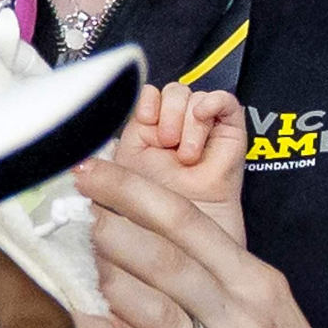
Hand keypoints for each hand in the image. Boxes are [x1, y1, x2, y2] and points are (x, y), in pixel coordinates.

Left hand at [78, 157, 327, 327]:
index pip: (188, 224)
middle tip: (75, 209)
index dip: (135, 192)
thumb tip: (146, 247)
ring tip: (80, 265)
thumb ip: (218, 284)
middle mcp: (246, 319)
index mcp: (259, 284)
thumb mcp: (272, 314)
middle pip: (167, 262)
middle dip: (112, 230)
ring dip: (109, 286)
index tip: (95, 169)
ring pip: (155, 316)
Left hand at [109, 83, 246, 245]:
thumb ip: (109, 150)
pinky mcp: (231, 134)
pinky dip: (213, 101)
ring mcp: (206, 130)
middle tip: (168, 144)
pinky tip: (204, 117)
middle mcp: (178, 130)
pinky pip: (226, 100)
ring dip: (188, 120)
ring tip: (188, 153)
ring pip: (195, 95)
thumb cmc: (155, 213)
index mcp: (149, 135)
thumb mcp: (122, 174)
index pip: (148, 97)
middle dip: (167, 114)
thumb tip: (97, 130)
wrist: (189, 235)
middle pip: (172, 91)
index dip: (146, 103)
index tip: (145, 120)